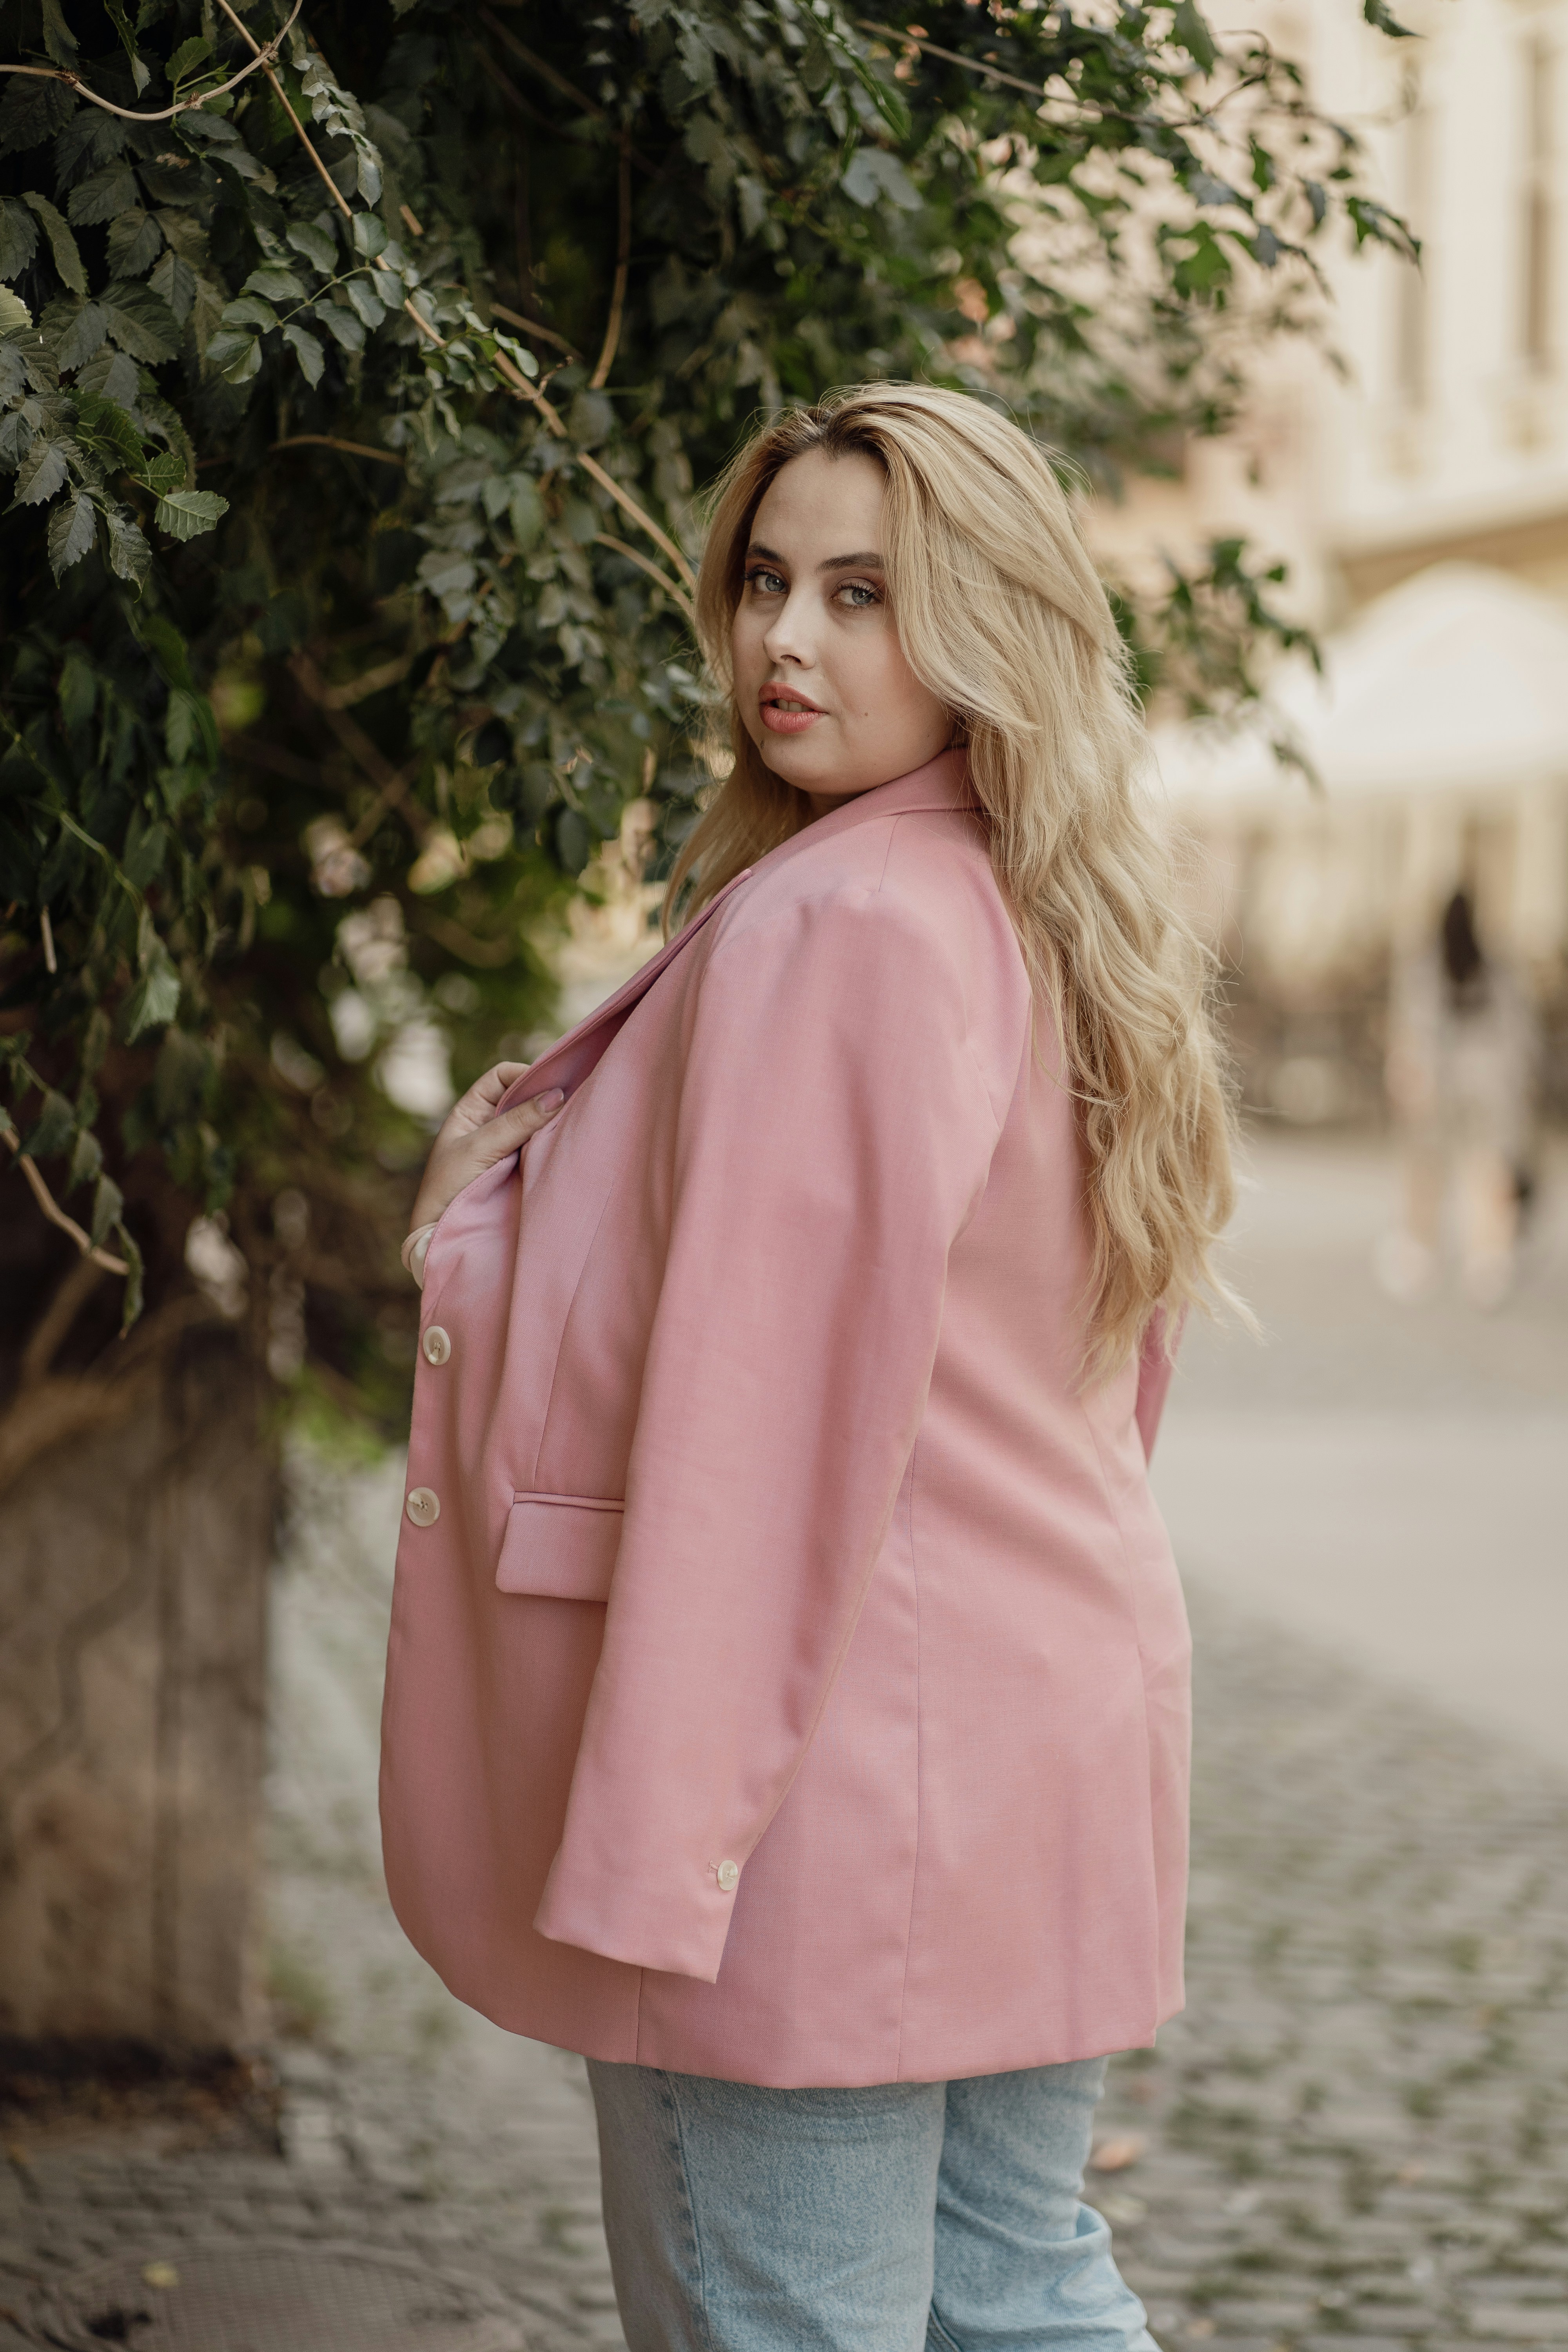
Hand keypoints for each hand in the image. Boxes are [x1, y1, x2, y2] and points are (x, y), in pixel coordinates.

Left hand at [409, 1063, 564, 1231]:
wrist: (441, 1233)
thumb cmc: (449, 1187)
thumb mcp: (480, 1148)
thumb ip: (517, 1122)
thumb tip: (556, 1095)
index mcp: (470, 1111)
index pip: (502, 1077)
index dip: (525, 1074)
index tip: (551, 1083)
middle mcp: (488, 1124)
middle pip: (522, 1098)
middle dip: (543, 1096)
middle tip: (571, 1098)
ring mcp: (505, 1147)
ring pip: (533, 1123)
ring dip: (549, 1121)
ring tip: (572, 1118)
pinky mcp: (519, 1168)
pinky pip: (538, 1147)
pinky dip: (550, 1142)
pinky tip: (564, 1140)